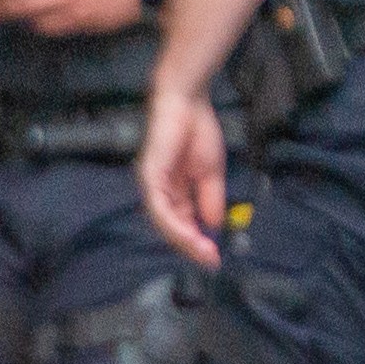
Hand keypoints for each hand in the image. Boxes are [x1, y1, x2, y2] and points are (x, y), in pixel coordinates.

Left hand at [137, 79, 232, 266]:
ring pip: (165, 222)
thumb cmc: (198, 131)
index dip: (198, 241)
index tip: (215, 256)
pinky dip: (174, 223)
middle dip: (192, 246)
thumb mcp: (211, 174)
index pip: (183, 223)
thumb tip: (214, 226)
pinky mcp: (150, 175)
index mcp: (174, 191)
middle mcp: (160, 191)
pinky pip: (160, 207)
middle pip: (172, 227)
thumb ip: (210, 200)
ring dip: (184, 240)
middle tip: (211, 260)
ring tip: (204, 251)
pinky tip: (189, 234)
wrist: (189, 102)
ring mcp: (152, 184)